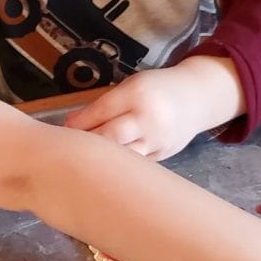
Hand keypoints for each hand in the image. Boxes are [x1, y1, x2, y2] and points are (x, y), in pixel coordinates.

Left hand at [64, 56, 243, 160]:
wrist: (196, 98)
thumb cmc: (155, 91)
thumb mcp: (132, 86)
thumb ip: (106, 105)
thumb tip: (71, 126)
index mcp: (137, 94)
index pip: (101, 112)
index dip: (79, 125)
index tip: (63, 133)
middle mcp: (148, 118)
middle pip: (110, 138)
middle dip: (87, 146)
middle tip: (70, 152)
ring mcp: (157, 140)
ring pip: (123, 157)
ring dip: (102, 163)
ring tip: (85, 166)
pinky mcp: (162, 156)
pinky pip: (135, 166)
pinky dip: (118, 170)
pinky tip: (104, 173)